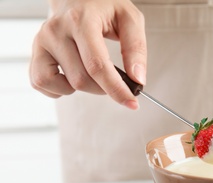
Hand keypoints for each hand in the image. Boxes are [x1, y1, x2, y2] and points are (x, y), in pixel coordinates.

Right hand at [29, 0, 146, 109]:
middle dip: (104, 89)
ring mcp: (42, 42)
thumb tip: (137, 79)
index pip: (97, 66)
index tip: (131, 103)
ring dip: (84, 89)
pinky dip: (60, 89)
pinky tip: (73, 77)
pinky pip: (41, 83)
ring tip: (92, 73)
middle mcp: (56, 30)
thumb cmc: (105, 7)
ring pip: (64, 85)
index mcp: (81, 20)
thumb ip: (136, 48)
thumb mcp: (130, 19)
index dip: (116, 89)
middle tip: (115, 80)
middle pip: (81, 80)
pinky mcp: (35, 52)